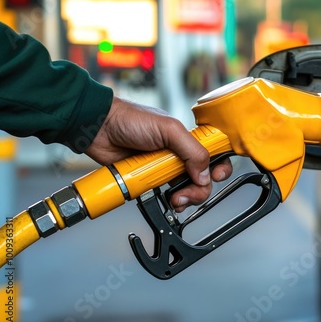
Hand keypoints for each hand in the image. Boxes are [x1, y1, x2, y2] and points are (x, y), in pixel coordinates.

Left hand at [85, 97, 231, 211]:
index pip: (215, 153)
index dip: (220, 166)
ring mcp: (166, 167)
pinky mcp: (151, 179)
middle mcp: (180, 153)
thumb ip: (191, 150)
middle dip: (201, 189)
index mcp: (188, 138)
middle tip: (189, 192)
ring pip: (187, 189)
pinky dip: (170, 201)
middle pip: (204, 177)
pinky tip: (167, 201)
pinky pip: (166, 194)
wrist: (100, 130)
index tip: (216, 175)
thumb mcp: (168, 129)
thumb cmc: (130, 119)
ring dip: (186, 197)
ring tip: (175, 198)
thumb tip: (204, 173)